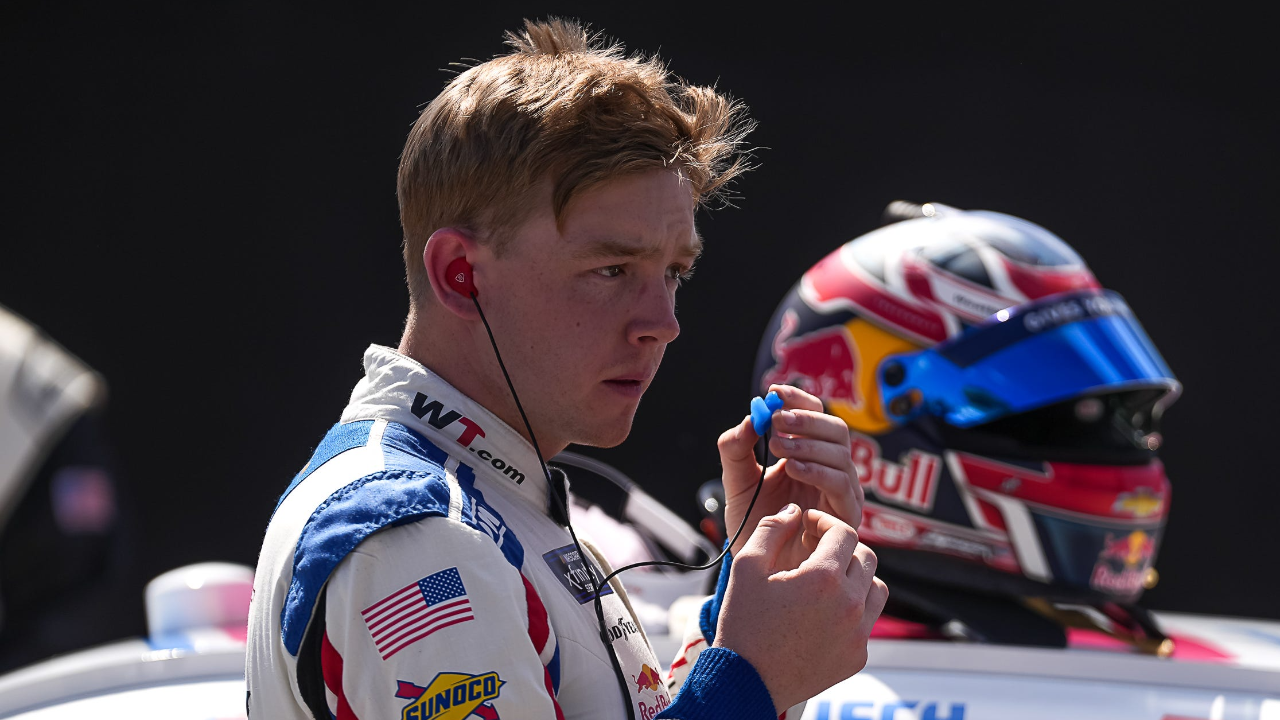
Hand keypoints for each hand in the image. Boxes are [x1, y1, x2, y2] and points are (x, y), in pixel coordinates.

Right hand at [713, 505, 887, 710]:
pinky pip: (867, 621)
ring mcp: (858, 633)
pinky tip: (824, 612)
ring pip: (876, 587)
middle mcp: (849, 604)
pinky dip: (853, 610)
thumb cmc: (743, 624)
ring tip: (827, 580)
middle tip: (816, 551)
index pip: (844, 532)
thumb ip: (773, 528)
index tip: (807, 526)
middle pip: (865, 556)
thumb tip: (795, 511)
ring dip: (855, 577)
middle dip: (841, 547)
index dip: (824, 522)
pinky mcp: (858, 656)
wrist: (746, 682)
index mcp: (824, 578)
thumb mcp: (747, 566)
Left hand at [718, 384, 862, 556]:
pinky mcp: (846, 516)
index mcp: (807, 454)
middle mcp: (830, 470)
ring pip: (841, 453)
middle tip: (777, 422)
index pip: (814, 416)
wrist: (760, 568)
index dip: (797, 400)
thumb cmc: (755, 525)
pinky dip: (817, 470)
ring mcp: (841, 492)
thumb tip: (751, 416)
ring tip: (778, 447)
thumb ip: (737, 448)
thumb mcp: (736, 481)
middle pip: (836, 429)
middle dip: (806, 420)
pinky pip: (841, 484)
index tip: (774, 391)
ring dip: (808, 444)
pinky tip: (792, 468)